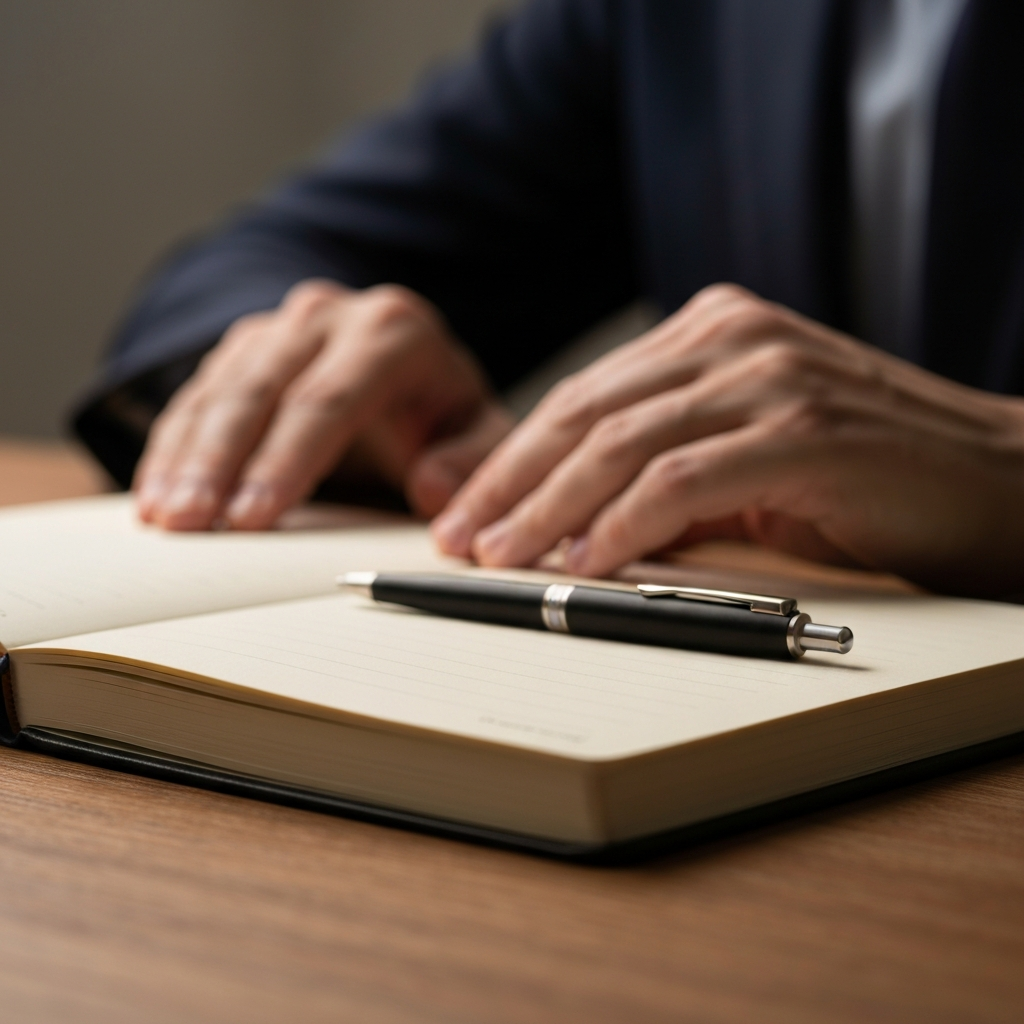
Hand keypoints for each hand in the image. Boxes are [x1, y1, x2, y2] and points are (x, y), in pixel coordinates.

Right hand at [135, 280, 511, 529]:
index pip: (331, 397)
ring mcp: (278, 328)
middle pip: (262, 389)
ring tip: (165, 520)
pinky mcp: (242, 350)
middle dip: (221, 462)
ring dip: (186, 458)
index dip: (287, 460)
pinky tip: (157, 494)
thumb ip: (471, 463)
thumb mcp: (481, 438)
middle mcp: (328, 317)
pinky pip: (195, 396)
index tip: (255, 518)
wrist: (409, 375)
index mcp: (393, 330)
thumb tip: (432, 490)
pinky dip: (173, 448)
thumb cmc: (443, 416)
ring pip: (219, 390)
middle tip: (191, 525)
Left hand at [432, 284, 1023, 595]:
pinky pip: (684, 478)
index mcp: (711, 332)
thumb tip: (575, 522)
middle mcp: (732, 338)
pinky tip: (587, 562)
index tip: (468, 508)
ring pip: (621, 443)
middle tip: (462, 538)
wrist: (995, 480)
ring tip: (503, 558)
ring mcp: (768, 376)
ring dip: (549, 507)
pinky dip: (626, 523)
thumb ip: (669, 470)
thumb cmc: (865, 476)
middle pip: (585, 413)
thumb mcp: (747, 460)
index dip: (513, 457)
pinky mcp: (802, 430)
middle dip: (511, 482)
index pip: (584, 397)